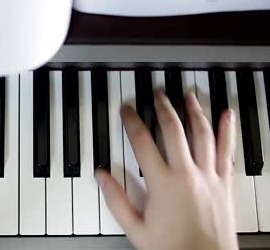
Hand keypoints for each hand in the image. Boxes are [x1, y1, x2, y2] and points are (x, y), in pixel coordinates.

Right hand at [96, 92, 237, 249]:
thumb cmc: (171, 248)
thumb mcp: (135, 229)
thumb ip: (116, 200)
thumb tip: (101, 175)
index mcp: (162, 183)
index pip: (142, 142)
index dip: (132, 121)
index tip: (127, 109)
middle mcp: (186, 174)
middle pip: (173, 130)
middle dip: (164, 108)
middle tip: (157, 94)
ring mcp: (208, 176)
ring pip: (201, 134)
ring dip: (194, 111)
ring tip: (188, 95)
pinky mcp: (224, 182)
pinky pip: (227, 150)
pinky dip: (227, 130)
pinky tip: (227, 114)